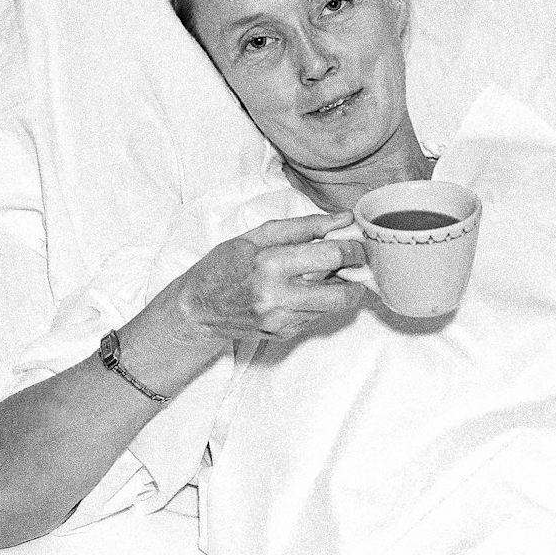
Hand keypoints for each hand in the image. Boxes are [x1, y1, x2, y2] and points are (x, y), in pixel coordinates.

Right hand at [177, 211, 367, 341]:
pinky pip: (317, 316)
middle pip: (342, 293)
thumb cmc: (224, 266)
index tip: (358, 246)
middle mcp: (278, 297)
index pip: (331, 256)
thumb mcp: (257, 236)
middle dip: (357, 278)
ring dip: (339, 290)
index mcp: (270, 264)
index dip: (354, 250)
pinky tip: (303, 292)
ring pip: (333, 307)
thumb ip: (304, 227)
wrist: (197, 308)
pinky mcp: (284, 334)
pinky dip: (319, 302)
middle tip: (356, 265)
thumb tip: (343, 219)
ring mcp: (282, 320)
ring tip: (325, 275)